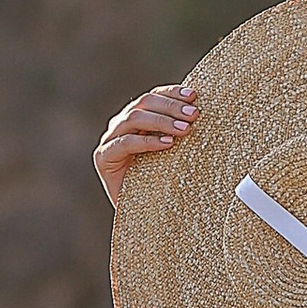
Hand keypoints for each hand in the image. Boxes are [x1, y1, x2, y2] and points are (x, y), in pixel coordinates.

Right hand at [95, 81, 197, 205]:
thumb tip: (203, 112)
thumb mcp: (174, 153)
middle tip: (194, 115)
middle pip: (144, 103)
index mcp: (136, 119)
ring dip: (162, 121)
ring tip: (185, 130)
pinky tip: (167, 144)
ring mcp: (110, 140)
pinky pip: (124, 143)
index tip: (193, 95)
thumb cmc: (161, 182)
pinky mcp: (103, 157)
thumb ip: (179, 132)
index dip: (172, 93)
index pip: (153, 97)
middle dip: (171, 106)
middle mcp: (121, 125)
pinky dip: (147, 141)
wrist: (142, 214)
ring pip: (134, 118)